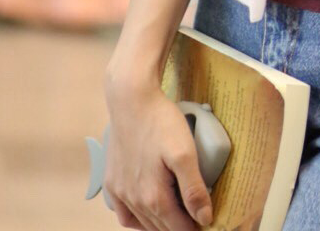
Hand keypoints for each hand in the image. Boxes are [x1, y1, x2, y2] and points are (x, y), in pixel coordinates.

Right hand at [102, 77, 213, 230]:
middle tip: (196, 217)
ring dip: (160, 226)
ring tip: (178, 217)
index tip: (207, 221)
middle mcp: (134, 200)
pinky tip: (147, 214)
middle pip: (161, 228)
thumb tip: (204, 218)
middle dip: (180, 226)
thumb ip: (194, 189)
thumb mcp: (185, 153)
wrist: (131, 100)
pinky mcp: (112, 182)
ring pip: (142, 224)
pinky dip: (137, 221)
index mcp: (154, 197)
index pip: (178, 228)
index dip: (195, 227)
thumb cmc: (160, 122)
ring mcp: (120, 192)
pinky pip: (124, 215)